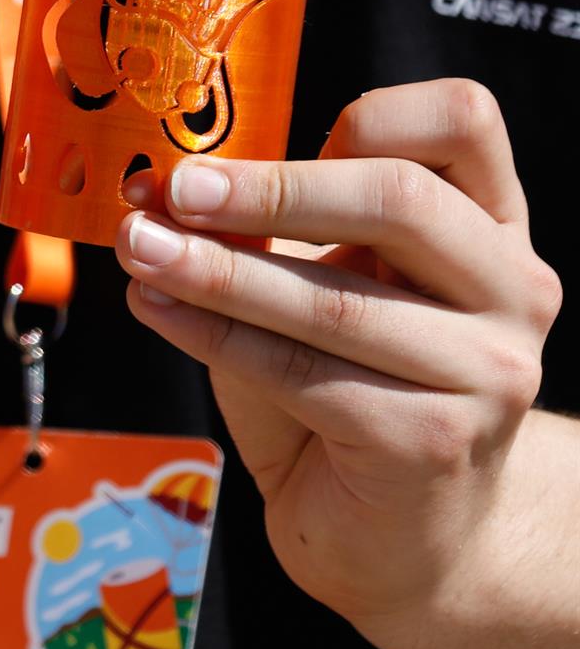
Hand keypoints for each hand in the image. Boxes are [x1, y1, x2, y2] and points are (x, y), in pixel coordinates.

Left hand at [115, 79, 560, 635]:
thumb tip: (155, 188)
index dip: (369, 111)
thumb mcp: (314, 287)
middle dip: (269, 190)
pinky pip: (303, 374)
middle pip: (398, 200)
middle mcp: (509, 288)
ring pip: (336, 300)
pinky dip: (214, 337)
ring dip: (216, 271)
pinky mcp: (433, 440)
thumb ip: (264, 235)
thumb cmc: (345, 392)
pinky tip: (157, 311)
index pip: (463, 122)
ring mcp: (486, 369)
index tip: (262, 132)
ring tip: (138, 248)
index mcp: (487, 224)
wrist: (397, 537)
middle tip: (176, 188)